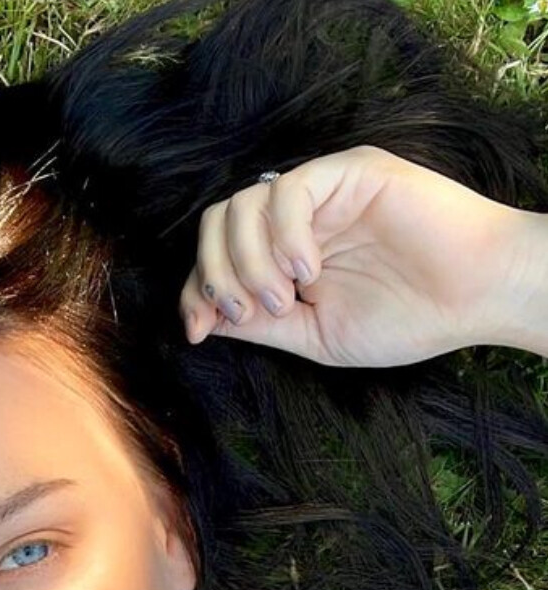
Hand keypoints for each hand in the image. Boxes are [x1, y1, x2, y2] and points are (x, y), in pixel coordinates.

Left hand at [179, 143, 536, 366]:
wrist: (476, 297)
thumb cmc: (409, 318)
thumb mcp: (316, 334)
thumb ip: (260, 326)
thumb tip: (203, 319)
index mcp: (286, 256)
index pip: (217, 257)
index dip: (197, 290)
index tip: (199, 331)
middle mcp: (297, 219)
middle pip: (218, 223)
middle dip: (216, 273)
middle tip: (251, 312)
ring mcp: (323, 193)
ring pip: (243, 204)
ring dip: (249, 259)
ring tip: (287, 296)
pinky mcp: (350, 171)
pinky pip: (287, 189)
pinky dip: (284, 235)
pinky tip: (309, 270)